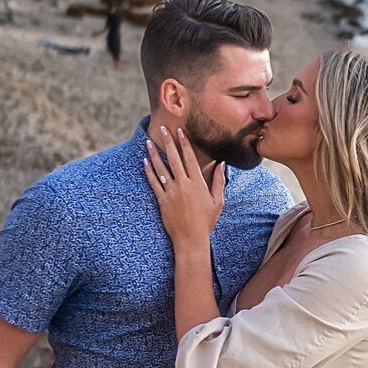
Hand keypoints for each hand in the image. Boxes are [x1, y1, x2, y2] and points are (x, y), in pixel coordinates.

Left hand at [144, 126, 225, 246]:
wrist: (191, 239)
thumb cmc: (206, 221)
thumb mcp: (217, 201)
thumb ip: (219, 181)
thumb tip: (222, 164)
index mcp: (197, 183)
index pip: (190, 157)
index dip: (184, 143)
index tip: (180, 131)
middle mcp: (183, 184)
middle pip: (174, 158)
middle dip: (168, 142)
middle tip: (162, 129)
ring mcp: (171, 192)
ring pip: (161, 168)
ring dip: (154, 154)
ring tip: (148, 142)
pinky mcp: (161, 200)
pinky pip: (153, 182)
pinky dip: (148, 171)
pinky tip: (145, 161)